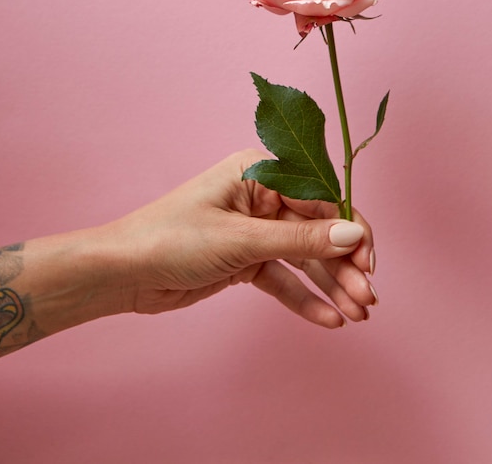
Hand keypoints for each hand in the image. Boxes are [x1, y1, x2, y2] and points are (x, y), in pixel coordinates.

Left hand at [110, 149, 377, 327]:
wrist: (123, 273)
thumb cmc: (172, 238)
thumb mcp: (242, 239)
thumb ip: (300, 239)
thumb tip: (354, 235)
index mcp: (261, 172)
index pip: (321, 198)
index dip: (350, 229)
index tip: (368, 261)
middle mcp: (263, 197)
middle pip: (317, 230)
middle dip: (344, 265)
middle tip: (368, 298)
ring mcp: (256, 230)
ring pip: (304, 257)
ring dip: (331, 284)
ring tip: (358, 314)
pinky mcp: (247, 260)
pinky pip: (283, 277)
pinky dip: (303, 297)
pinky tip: (329, 319)